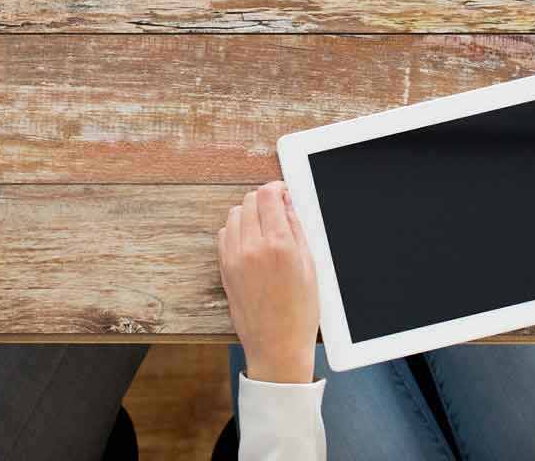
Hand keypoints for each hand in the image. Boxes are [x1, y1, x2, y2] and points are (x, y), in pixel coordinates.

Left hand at [219, 181, 319, 384]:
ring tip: (265, 228)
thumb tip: (288, 205)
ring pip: (234, 214)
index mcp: (278, 246)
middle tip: (278, 211)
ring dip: (249, 213)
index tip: (284, 192)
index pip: (268, 196)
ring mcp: (234, 258)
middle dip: (264, 200)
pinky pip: (224, 234)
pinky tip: (251, 242)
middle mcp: (252, 248)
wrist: (277, 346)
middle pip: (249, 200)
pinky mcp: (224, 268)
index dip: (277, 188)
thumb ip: (297, 230)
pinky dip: (236, 230)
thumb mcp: (310, 267)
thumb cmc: (300, 313)